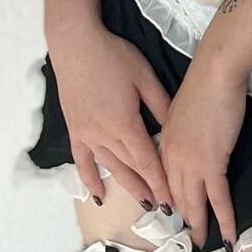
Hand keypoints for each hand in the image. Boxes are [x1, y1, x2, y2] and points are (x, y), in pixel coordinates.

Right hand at [50, 25, 175, 211]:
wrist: (76, 45)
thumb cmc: (113, 56)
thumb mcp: (144, 76)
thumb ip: (161, 104)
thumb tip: (176, 128)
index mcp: (125, 123)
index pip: (147, 160)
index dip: (161, 181)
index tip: (173, 199)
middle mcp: (105, 136)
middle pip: (131, 168)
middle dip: (149, 188)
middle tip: (164, 207)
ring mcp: (87, 136)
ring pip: (111, 168)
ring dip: (127, 187)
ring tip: (143, 203)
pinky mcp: (75, 131)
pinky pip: (83, 162)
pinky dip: (91, 180)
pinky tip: (99, 194)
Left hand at [157, 53, 246, 250]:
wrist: (215, 71)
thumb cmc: (205, 82)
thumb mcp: (183, 107)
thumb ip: (182, 128)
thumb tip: (191, 139)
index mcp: (164, 140)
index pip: (166, 177)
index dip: (172, 196)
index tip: (176, 210)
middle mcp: (172, 155)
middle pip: (177, 194)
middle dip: (184, 216)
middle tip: (192, 233)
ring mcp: (190, 162)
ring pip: (194, 201)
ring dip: (200, 224)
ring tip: (204, 241)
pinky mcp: (212, 163)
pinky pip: (218, 199)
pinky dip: (225, 219)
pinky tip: (230, 235)